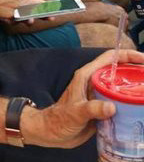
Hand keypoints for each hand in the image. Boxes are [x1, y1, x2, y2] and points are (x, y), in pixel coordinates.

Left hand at [22, 49, 143, 147]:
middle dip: (135, 70)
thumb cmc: (59, 119)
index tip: (143, 59)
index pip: (110, 58)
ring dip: (134, 87)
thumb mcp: (76, 112)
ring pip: (120, 86)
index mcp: (87, 75)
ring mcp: (99, 94)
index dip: (127, 55)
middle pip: (118, 70)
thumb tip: (112, 106)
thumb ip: (92, 108)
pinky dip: (130, 102)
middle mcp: (94, 82)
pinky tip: (138, 108)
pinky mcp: (102, 107)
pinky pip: (119, 101)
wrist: (53, 133)